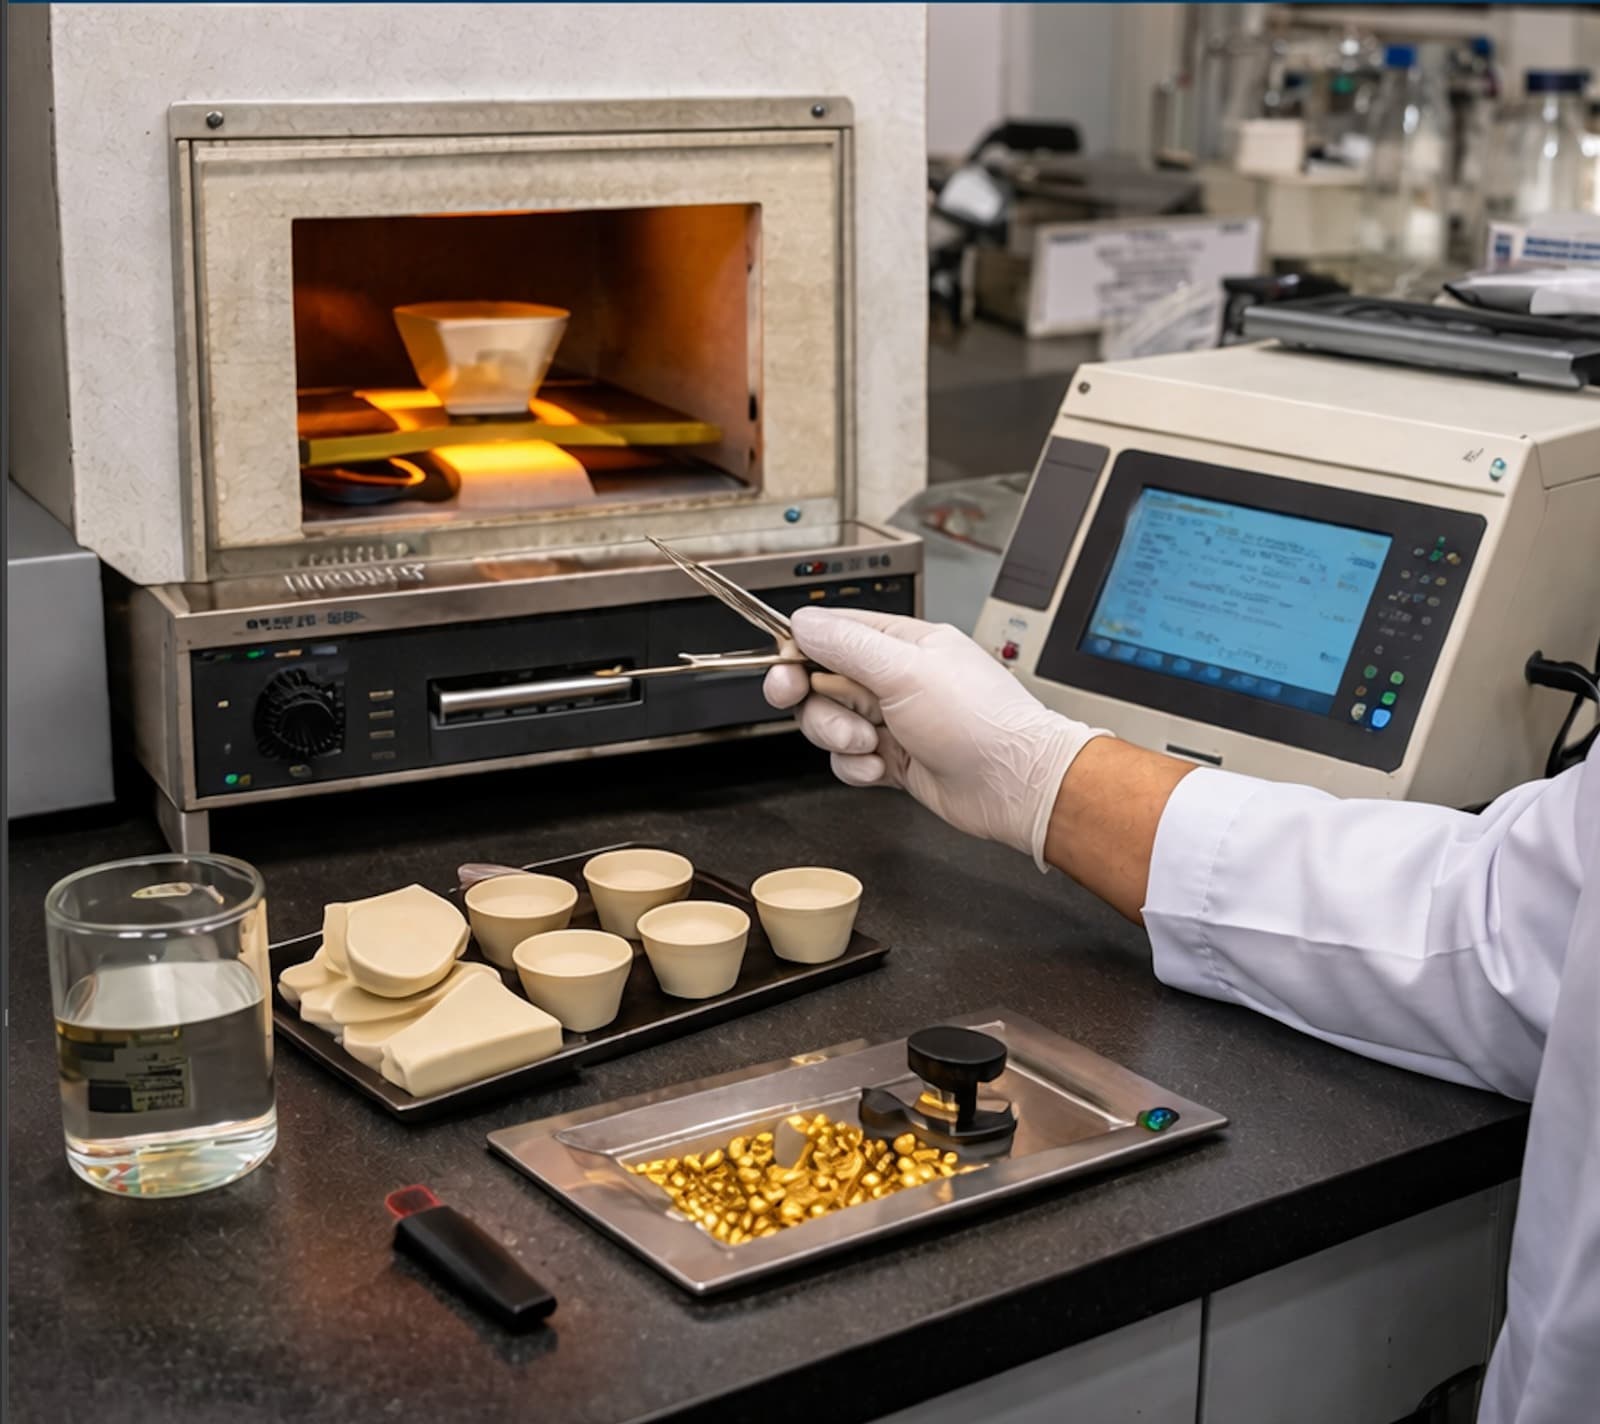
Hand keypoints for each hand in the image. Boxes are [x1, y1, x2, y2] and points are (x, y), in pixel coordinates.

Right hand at [764, 608, 1109, 868]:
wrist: (1014, 787)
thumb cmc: (981, 722)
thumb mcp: (906, 671)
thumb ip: (848, 645)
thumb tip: (804, 621)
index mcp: (902, 644)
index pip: (833, 634)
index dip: (799, 650)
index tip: (783, 668)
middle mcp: (895, 680)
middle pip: (822, 682)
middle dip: (815, 700)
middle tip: (804, 702)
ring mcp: (893, 721)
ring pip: (831, 724)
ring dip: (839, 737)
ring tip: (870, 744)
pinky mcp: (893, 760)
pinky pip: (848, 761)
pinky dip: (857, 768)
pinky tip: (881, 769)